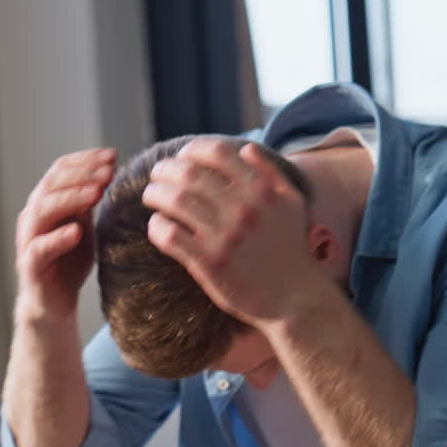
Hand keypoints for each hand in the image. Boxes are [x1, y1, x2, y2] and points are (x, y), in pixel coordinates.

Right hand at [14, 148, 114, 319]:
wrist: (54, 303)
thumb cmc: (69, 260)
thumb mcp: (84, 224)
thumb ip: (89, 201)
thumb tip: (111, 168)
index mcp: (47, 202)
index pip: (60, 170)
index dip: (85, 160)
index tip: (113, 154)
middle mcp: (33, 216)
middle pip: (51, 184)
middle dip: (82, 173)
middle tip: (109, 169)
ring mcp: (29, 239)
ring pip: (42, 210)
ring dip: (71, 198)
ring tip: (97, 192)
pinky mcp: (30, 266)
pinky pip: (39, 248)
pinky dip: (57, 238)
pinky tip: (77, 231)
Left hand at [142, 137, 330, 326]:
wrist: (294, 298)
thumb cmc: (291, 249)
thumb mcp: (293, 203)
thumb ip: (271, 172)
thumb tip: (245, 148)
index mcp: (262, 191)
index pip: (217, 152)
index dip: (192, 150)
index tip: (183, 157)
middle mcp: (243, 209)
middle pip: (189, 172)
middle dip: (165, 169)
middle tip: (157, 175)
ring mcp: (224, 236)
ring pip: (174, 200)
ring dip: (155, 193)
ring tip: (151, 196)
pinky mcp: (209, 263)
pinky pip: (170, 234)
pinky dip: (157, 225)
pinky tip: (158, 225)